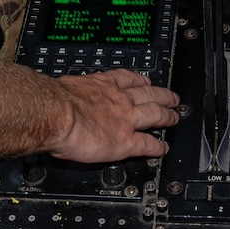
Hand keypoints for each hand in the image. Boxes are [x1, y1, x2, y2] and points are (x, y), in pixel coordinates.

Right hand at [48, 69, 180, 162]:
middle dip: (162, 96)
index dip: (141, 81)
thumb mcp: (66, 89)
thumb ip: (72, 93)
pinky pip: (146, 144)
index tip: (146, 82)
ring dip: (167, 116)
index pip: (128, 79)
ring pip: (154, 114)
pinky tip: (162, 149)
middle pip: (149, 95)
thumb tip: (62, 97)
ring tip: (174, 118)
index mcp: (102, 85)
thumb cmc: (55, 102)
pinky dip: (157, 147)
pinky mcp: (125, 141)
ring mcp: (125, 120)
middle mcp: (118, 99)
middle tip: (172, 98)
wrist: (57, 115)